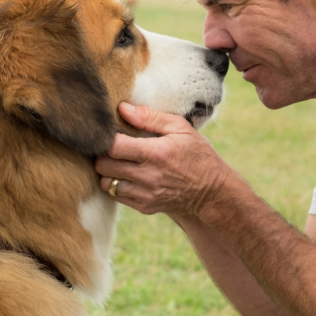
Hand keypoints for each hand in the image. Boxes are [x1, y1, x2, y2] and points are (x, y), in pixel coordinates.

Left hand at [95, 102, 236, 216]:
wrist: (212, 192)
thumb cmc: (197, 154)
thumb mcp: (181, 129)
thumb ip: (150, 117)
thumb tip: (123, 109)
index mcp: (156, 153)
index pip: (113, 146)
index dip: (106, 138)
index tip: (111, 133)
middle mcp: (148, 176)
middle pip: (104, 165)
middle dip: (103, 154)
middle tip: (113, 147)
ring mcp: (145, 194)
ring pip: (106, 183)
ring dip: (108, 171)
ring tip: (119, 162)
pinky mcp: (144, 207)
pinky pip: (116, 196)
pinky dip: (116, 185)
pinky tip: (128, 175)